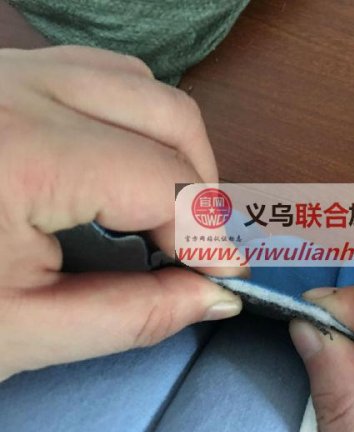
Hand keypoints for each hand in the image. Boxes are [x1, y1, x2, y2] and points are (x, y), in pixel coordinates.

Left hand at [0, 46, 243, 380]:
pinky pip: (100, 72)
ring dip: (173, 145)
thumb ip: (131, 316)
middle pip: (168, 116)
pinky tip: (122, 163)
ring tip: (166, 206)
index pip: (162, 180)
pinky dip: (134, 116)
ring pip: (140, 83)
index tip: (222, 276)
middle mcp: (19, 88)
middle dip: (201, 187)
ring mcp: (7, 69)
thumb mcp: (18, 332)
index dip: (206, 234)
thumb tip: (212, 298)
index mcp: (22, 154)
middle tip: (195, 246)